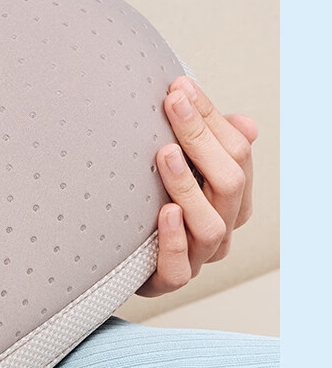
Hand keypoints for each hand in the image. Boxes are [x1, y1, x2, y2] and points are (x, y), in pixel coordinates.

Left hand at [138, 76, 257, 296]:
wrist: (121, 258)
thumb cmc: (152, 200)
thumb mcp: (179, 166)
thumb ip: (205, 144)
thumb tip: (246, 123)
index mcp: (233, 197)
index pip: (237, 151)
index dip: (210, 117)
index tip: (180, 87)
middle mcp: (223, 226)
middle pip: (231, 182)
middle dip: (201, 138)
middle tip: (173, 105)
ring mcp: (199, 256)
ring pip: (210, 224)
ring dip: (188, 186)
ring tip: (165, 155)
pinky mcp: (169, 280)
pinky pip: (180, 267)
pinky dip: (173, 240)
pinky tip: (162, 212)